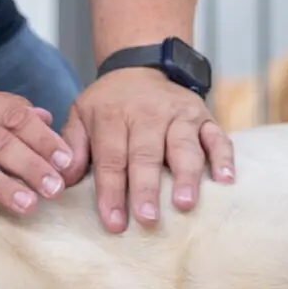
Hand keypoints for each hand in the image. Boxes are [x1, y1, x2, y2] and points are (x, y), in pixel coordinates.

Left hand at [67, 66, 234, 232]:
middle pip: (146, 154)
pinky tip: (225, 181)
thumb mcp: (81, 113)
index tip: (114, 222)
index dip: (111, 191)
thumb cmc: (109, 103)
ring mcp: (179, 115)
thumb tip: (62, 181)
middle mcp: (148, 114)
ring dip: (185, 175)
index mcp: (113, 116)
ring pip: (183, 146)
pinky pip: (217, 136)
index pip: (111, 158)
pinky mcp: (204, 116)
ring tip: (184, 204)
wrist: (141, 66)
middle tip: (147, 218)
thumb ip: (71, 146)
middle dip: (146, 188)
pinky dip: (223, 158)